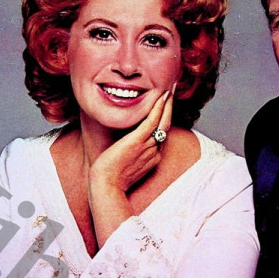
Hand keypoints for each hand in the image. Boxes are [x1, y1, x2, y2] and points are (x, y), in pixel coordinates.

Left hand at [88, 89, 172, 244]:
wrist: (105, 187)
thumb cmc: (109, 179)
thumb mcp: (124, 166)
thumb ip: (130, 155)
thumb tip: (125, 145)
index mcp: (152, 157)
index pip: (160, 134)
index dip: (164, 118)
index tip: (165, 105)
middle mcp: (154, 151)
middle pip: (166, 126)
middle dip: (170, 108)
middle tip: (172, 91)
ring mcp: (147, 146)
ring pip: (163, 122)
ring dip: (167, 104)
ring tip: (170, 90)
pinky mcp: (137, 141)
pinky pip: (152, 121)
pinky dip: (159, 108)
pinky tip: (162, 97)